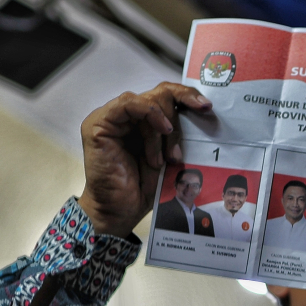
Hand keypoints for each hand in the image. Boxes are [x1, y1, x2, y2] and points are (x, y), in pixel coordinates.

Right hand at [77, 82, 212, 236]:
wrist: (120, 211)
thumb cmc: (144, 188)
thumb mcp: (171, 158)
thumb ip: (181, 136)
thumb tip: (206, 115)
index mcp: (145, 121)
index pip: (168, 96)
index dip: (188, 96)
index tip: (207, 107)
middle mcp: (128, 116)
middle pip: (160, 94)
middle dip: (178, 120)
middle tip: (179, 153)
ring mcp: (112, 118)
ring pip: (148, 100)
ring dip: (164, 129)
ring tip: (166, 158)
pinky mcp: (98, 123)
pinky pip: (128, 103)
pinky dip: (150, 115)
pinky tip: (162, 132)